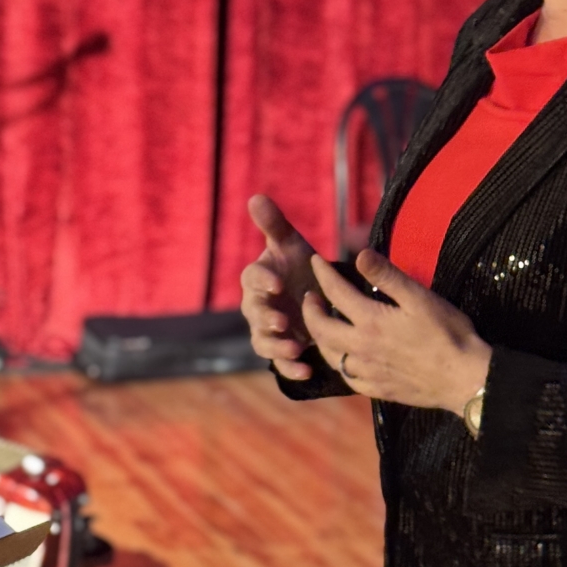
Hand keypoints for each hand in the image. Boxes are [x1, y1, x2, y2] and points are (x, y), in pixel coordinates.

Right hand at [240, 194, 317, 379]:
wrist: (314, 293)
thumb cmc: (298, 265)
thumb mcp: (290, 244)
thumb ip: (274, 224)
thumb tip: (256, 197)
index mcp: (258, 279)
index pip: (252, 279)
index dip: (262, 281)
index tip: (277, 283)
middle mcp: (257, 306)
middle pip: (254, 314)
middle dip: (266, 318)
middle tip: (281, 321)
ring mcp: (268, 330)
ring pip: (264, 341)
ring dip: (277, 346)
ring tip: (295, 347)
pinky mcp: (282, 349)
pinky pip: (281, 362)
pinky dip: (291, 368)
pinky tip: (306, 369)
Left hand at [304, 250, 492, 412]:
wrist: (464, 379)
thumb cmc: (448, 334)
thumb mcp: (420, 298)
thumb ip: (387, 276)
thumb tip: (360, 255)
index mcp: (370, 321)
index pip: (335, 292)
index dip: (322, 274)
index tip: (315, 261)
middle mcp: (360, 348)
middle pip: (320, 328)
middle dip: (310, 309)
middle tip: (311, 297)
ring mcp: (366, 372)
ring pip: (329, 355)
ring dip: (319, 337)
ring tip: (321, 325)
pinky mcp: (376, 390)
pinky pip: (346, 378)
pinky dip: (338, 364)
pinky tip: (343, 358)